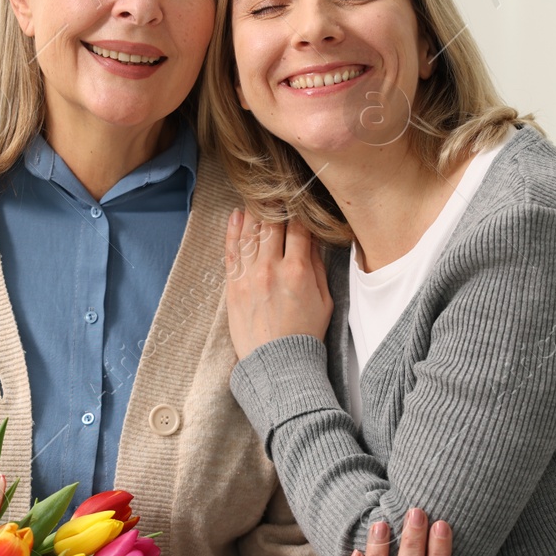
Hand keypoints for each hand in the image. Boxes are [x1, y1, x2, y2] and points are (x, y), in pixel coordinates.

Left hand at [224, 210, 332, 360]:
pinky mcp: (233, 285)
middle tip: (278, 191)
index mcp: (298, 270)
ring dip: (254, 211)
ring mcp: (249, 276)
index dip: (299, 209)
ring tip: (258, 197)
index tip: (299, 198)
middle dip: (277, 205)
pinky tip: (237, 214)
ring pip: (250, 232)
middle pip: (272, 224)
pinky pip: (231, 250)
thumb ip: (317, 265)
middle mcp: (271, 268)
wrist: (277, 364)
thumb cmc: (305, 334)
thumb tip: (311, 239)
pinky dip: (233, 230)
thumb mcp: (324, 299)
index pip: (298, 227)